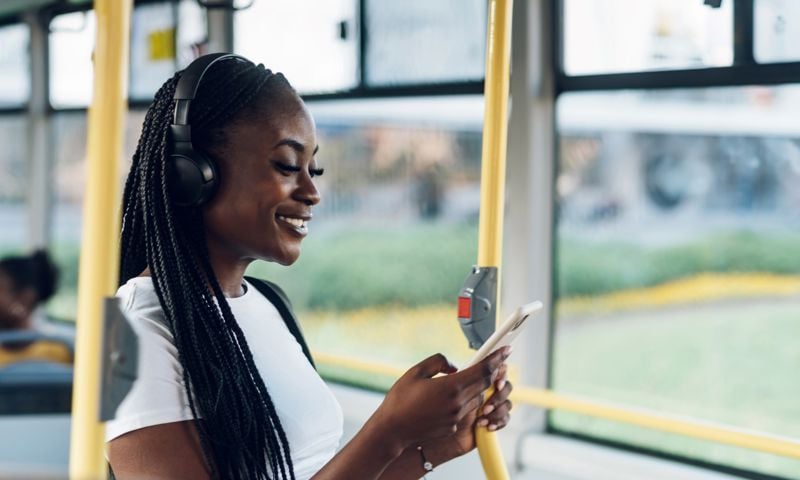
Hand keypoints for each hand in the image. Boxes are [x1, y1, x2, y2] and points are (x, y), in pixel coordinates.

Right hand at [370, 347, 509, 452]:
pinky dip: (466, 399)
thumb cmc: (400, 400)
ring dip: (478, 386)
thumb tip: (454, 366)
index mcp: (450, 387)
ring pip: (477, 397)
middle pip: (484, 384)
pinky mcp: (453, 427)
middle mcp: (457, 403)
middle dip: (492, 371)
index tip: (506, 350)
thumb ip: (438, 362)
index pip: (482, 370)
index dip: (496, 359)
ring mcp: (456, 417)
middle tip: (496, 360)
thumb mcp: (416, 372)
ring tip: (471, 376)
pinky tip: (454, 395)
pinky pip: (466, 409)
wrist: (392, 430)